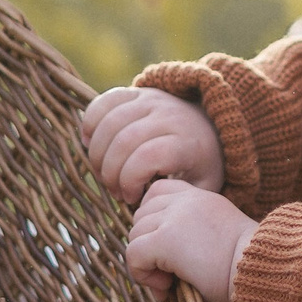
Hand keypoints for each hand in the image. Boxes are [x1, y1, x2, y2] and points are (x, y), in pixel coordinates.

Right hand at [82, 86, 223, 203]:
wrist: (211, 126)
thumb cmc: (201, 165)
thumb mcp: (202, 187)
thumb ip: (177, 199)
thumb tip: (149, 208)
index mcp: (188, 143)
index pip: (148, 156)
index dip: (130, 180)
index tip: (132, 198)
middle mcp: (170, 117)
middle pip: (124, 141)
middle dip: (110, 173)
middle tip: (115, 191)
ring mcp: (152, 101)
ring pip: (110, 123)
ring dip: (97, 154)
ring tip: (105, 173)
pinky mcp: (137, 93)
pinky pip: (104, 101)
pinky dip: (90, 122)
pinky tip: (90, 143)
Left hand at [125, 180, 256, 301]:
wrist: (264, 272)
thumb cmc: (250, 269)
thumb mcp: (220, 240)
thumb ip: (191, 238)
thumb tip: (161, 264)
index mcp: (203, 197)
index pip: (158, 191)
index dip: (153, 219)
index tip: (166, 247)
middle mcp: (187, 200)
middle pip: (141, 215)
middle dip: (147, 244)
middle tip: (169, 273)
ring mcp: (175, 217)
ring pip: (134, 236)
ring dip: (145, 263)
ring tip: (170, 283)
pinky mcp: (165, 240)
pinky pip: (134, 255)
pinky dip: (143, 275)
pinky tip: (166, 288)